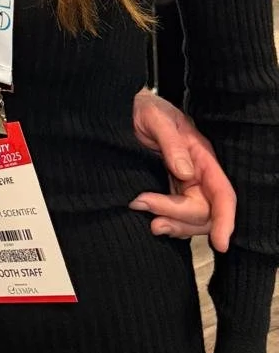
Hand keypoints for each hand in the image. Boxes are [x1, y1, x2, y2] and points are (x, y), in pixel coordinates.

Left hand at [129, 88, 235, 251]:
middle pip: (206, 212)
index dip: (225, 219)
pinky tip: (153, 221)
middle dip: (178, 216)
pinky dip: (169, 224)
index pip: (223, 194)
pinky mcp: (174, 191)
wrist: (128, 110)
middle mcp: (200, 175)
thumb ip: (170, 144)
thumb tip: (185, 172)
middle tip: (143, 204)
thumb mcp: (156, 118)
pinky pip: (179, 216)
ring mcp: (188, 185)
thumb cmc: (146, 110)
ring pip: (193, 219)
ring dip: (173, 224)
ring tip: (149, 222)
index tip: (219, 243)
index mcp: (203, 157)